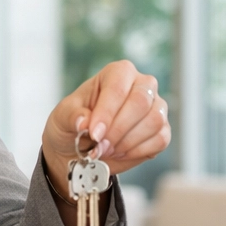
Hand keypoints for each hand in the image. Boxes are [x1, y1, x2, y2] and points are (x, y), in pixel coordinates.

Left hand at [41, 61, 169, 187]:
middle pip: (141, 102)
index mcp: (118, 73)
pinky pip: (160, 139)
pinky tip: (120, 152)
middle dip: (118, 130)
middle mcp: (142, 85)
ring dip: (127, 142)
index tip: (94, 134)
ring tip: (107, 149)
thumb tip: (84, 122)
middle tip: (99, 146)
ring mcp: (156, 106)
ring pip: (154, 121)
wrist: (81, 147)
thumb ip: (71, 117)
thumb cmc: (74, 124)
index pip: (118, 87)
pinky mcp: (162, 129)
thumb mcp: (62, 117)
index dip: (107, 112)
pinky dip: (137, 151)